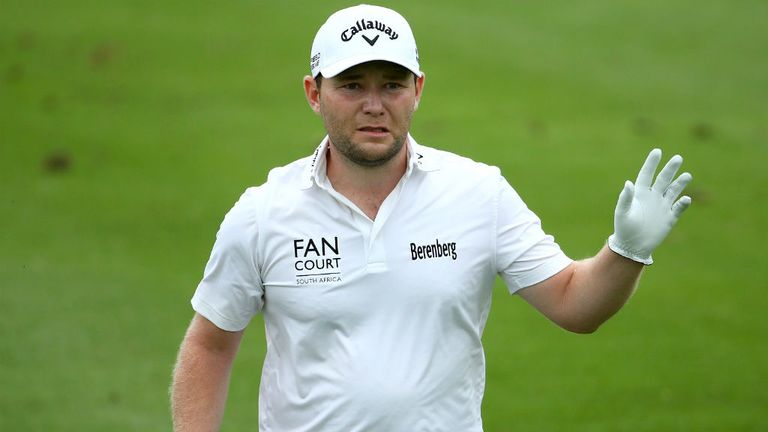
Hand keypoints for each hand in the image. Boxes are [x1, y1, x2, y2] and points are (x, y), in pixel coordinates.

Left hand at [608, 149, 691, 264]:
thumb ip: (625, 198)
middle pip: (663, 179)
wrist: (632, 246)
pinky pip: (678, 208)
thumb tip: (628, 183)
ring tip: (687, 175)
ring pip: (673, 191)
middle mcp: (652, 197)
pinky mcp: (669, 218)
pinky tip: (686, 199)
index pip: (646, 174)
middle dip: (670, 169)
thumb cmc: (623, 228)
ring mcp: (662, 207)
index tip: (657, 151)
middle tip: (678, 158)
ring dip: (680, 183)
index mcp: (640, 194)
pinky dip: (683, 203)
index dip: (652, 163)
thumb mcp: (622, 212)